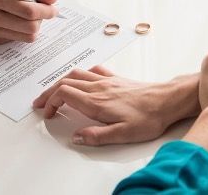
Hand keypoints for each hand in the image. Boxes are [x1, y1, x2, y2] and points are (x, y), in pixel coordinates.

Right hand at [0, 0, 57, 44]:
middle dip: (41, 20)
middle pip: (29, 27)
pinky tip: (14, 20)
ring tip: (28, 16)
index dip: (45, 11)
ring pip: (25, 37)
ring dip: (33, 27)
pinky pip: (16, 39)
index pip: (28, 10)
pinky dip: (21, 31)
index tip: (53, 8)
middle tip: (41, 11)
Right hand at [33, 66, 199, 145]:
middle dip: (48, 92)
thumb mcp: (123, 134)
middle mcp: (98, 87)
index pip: (63, 94)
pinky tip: (82, 79)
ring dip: (60, 81)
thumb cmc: (148, 117)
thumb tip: (76, 137)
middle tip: (40, 103)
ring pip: (75, 74)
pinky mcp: (115, 78)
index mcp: (96, 101)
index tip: (47, 113)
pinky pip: (92, 70)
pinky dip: (80, 74)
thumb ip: (97, 136)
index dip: (50, 102)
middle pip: (64, 82)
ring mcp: (106, 80)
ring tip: (53, 91)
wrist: (167, 100)